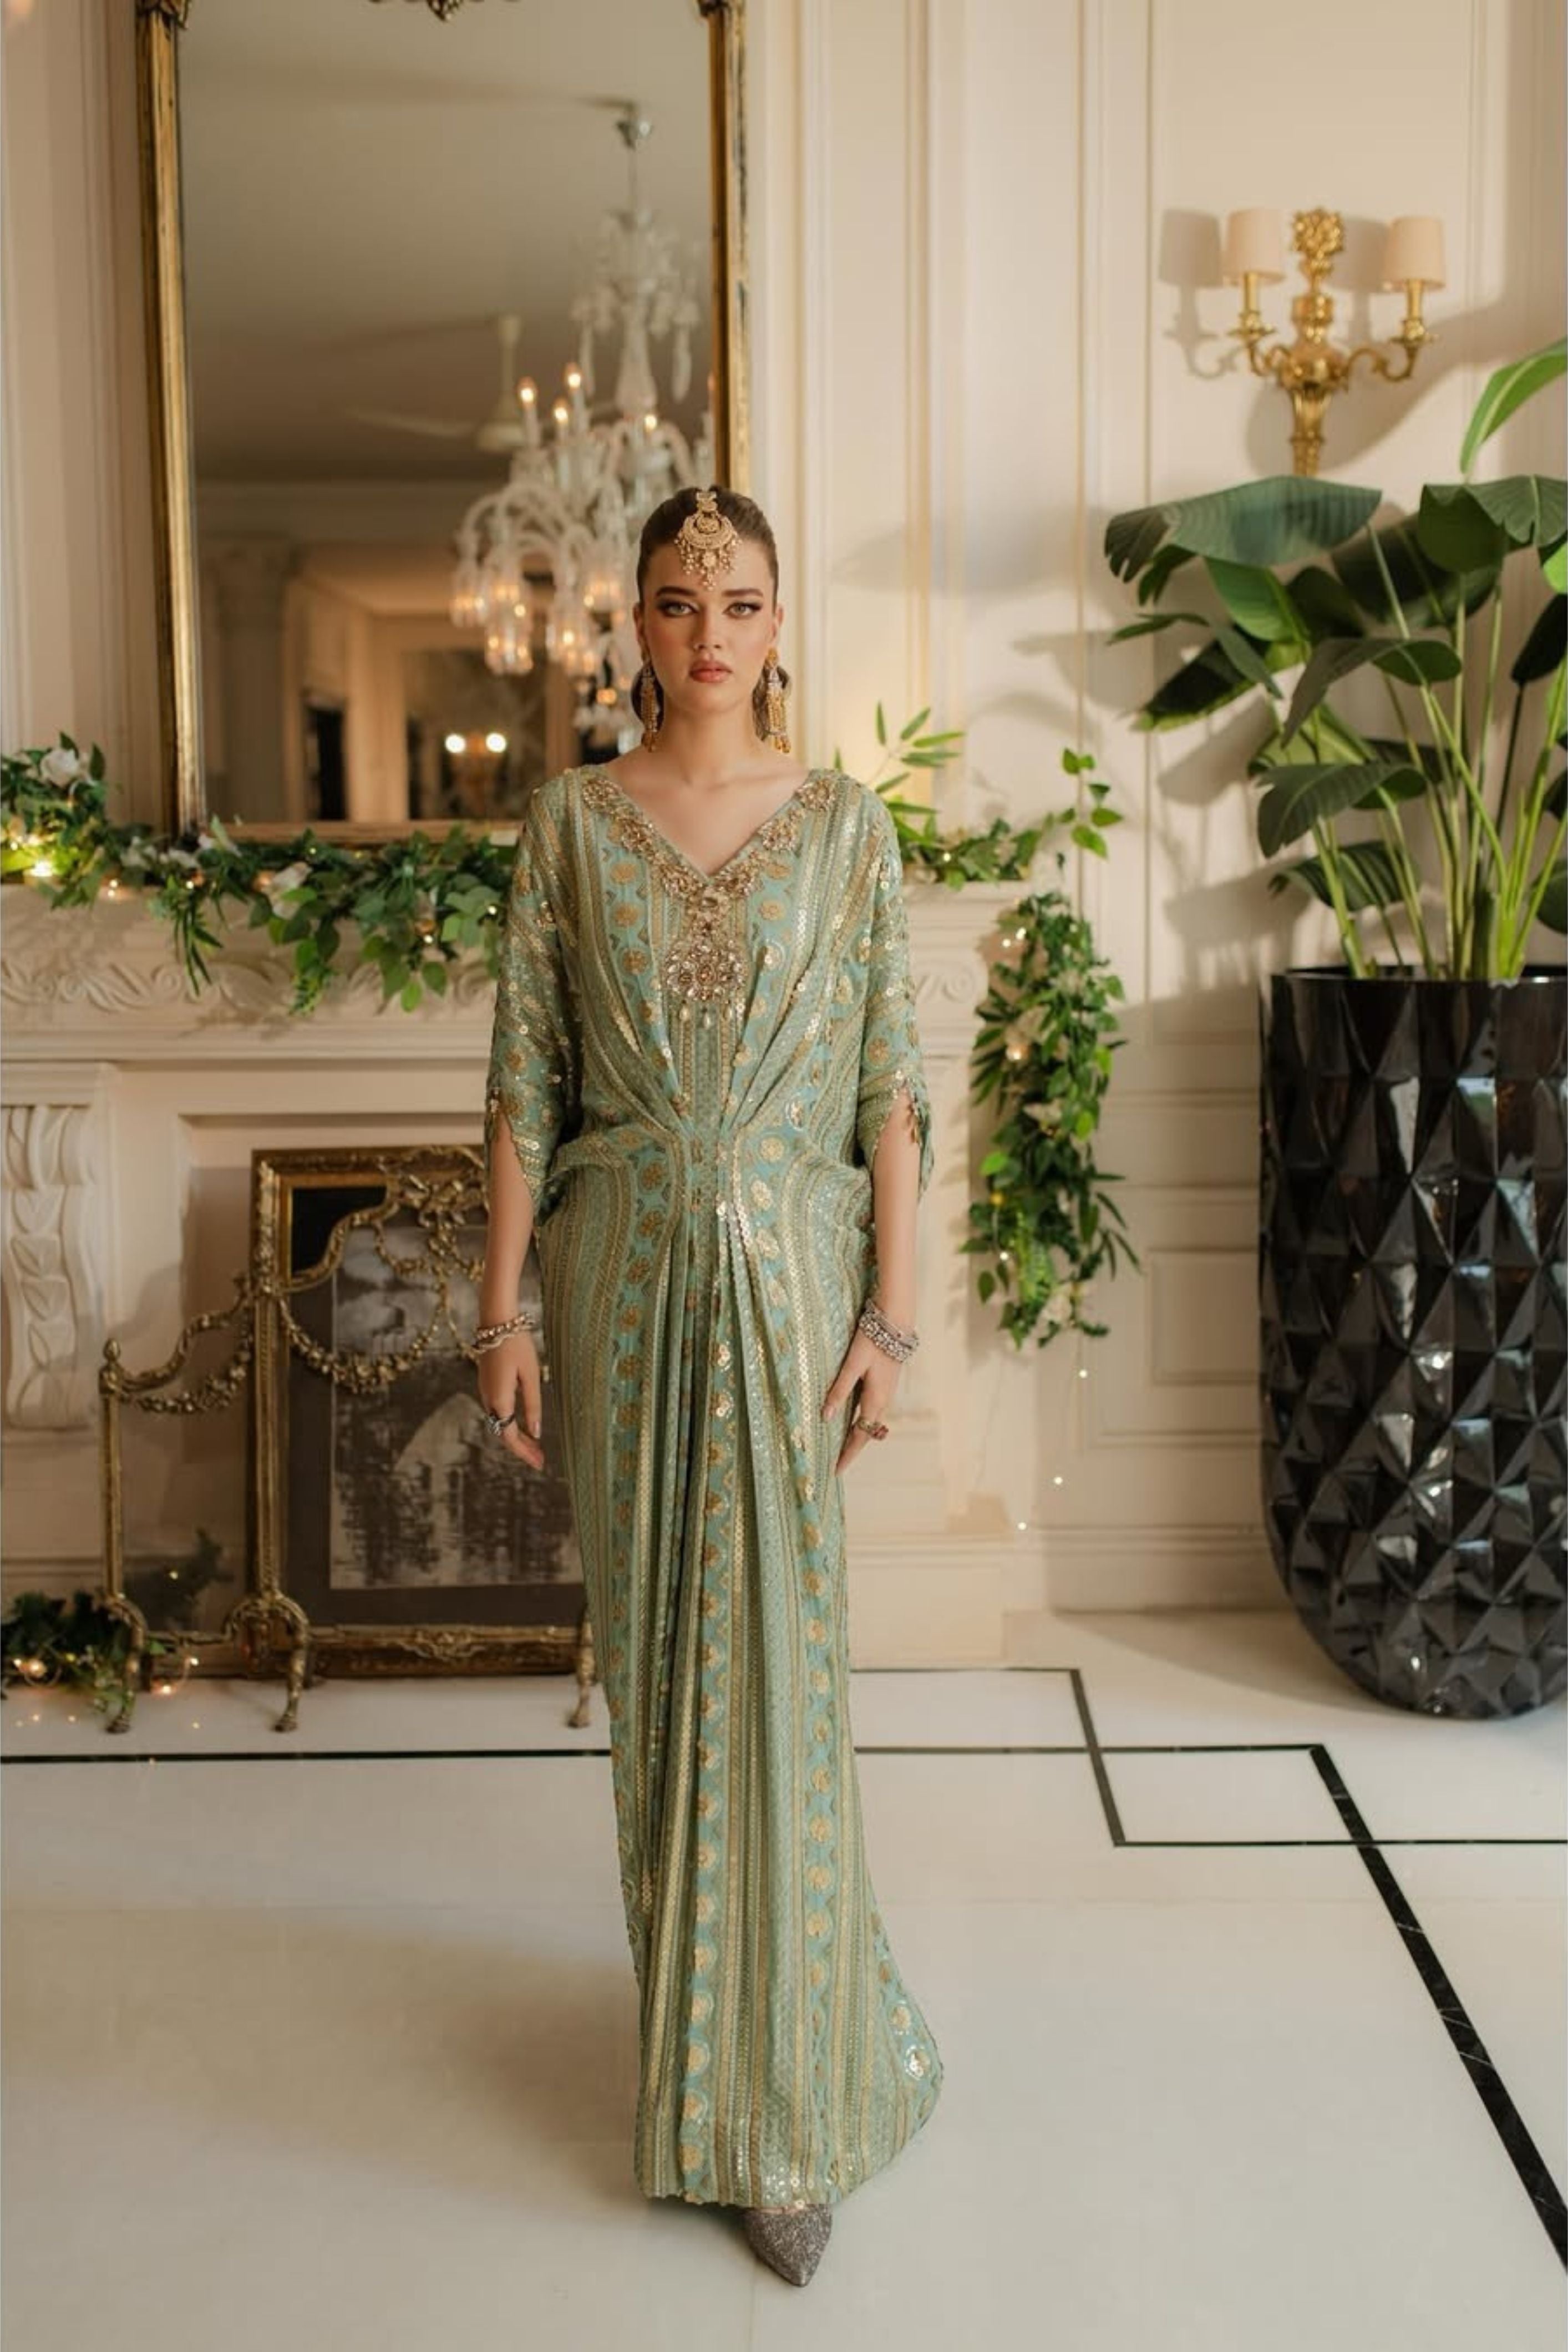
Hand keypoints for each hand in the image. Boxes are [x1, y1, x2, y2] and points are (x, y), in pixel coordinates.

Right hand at [477, 1331, 545, 1470]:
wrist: (496, 1321)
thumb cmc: (517, 1345)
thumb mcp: (531, 1376)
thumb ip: (533, 1405)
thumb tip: (536, 1433)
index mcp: (499, 1399)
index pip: (509, 1436)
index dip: (524, 1452)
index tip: (539, 1463)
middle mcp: (488, 1399)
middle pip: (502, 1432)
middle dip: (521, 1448)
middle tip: (540, 1459)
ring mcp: (485, 1391)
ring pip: (499, 1422)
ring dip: (515, 1436)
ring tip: (535, 1445)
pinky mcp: (486, 1384)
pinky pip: (497, 1411)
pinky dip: (509, 1422)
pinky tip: (522, 1424)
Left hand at [821, 1327, 899, 1472]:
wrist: (896, 1322)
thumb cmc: (872, 1341)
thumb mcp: (852, 1365)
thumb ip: (839, 1390)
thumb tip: (825, 1417)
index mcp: (875, 1400)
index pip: (860, 1436)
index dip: (848, 1454)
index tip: (837, 1471)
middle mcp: (883, 1400)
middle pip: (866, 1432)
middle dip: (852, 1449)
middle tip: (837, 1463)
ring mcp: (886, 1392)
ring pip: (870, 1421)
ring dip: (857, 1435)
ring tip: (842, 1446)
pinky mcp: (886, 1383)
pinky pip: (872, 1409)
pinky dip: (862, 1420)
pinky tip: (853, 1418)